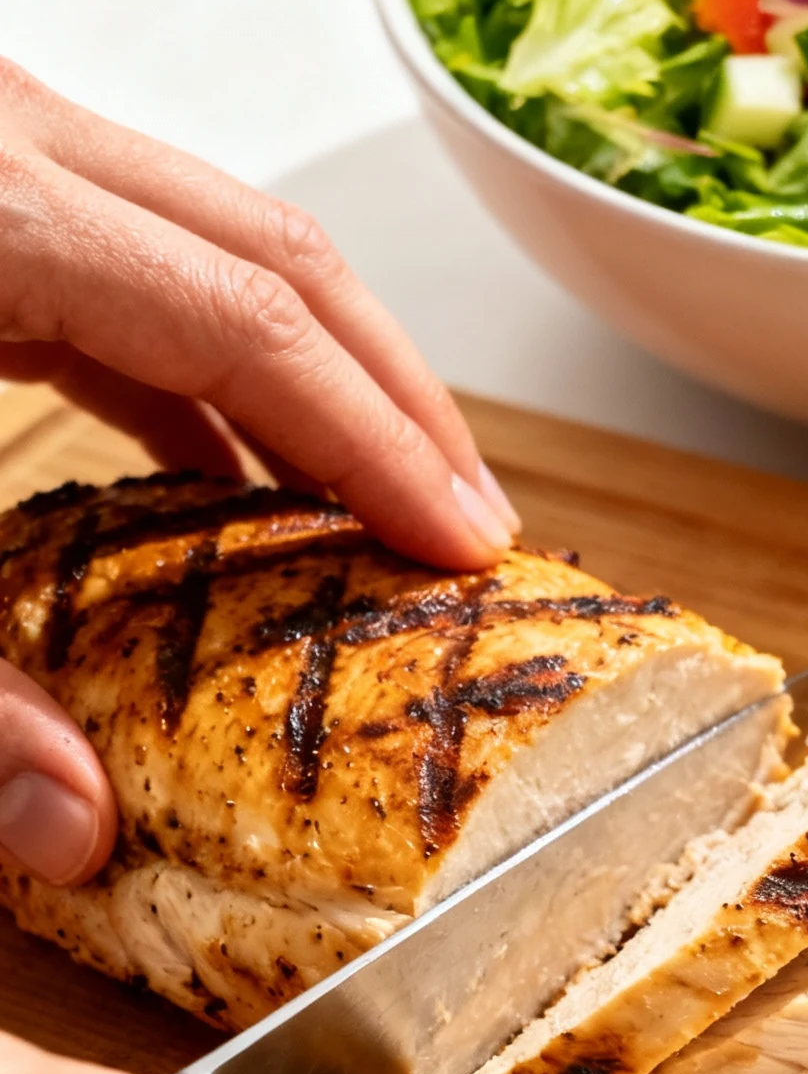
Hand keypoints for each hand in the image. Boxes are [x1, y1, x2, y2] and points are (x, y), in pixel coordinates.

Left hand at [0, 53, 522, 886]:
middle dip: (387, 391)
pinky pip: (111, 259)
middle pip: (265, 248)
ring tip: (373, 514)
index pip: (253, 318)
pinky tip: (209, 480)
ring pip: (201, 241)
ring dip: (303, 381)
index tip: (471, 551)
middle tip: (465, 528)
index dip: (381, 441)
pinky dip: (187, 368)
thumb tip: (70, 832)